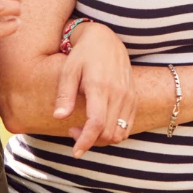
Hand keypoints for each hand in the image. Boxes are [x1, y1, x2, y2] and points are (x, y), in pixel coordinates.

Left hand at [55, 22, 134, 156]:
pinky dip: (114, 133)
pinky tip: (99, 124)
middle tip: (72, 131)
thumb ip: (65, 94)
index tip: (76, 152)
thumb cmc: (83, 54)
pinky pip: (127, 126)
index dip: (86, 141)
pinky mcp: (134, 98)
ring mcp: (129, 96)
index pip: (97, 123)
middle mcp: (119, 93)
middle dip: (90, 141)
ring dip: (102, 139)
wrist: (107, 39)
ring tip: (85, 128)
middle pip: (109, 133)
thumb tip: (59, 117)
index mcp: (100, 86)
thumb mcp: (68, 70)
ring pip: (120, 133)